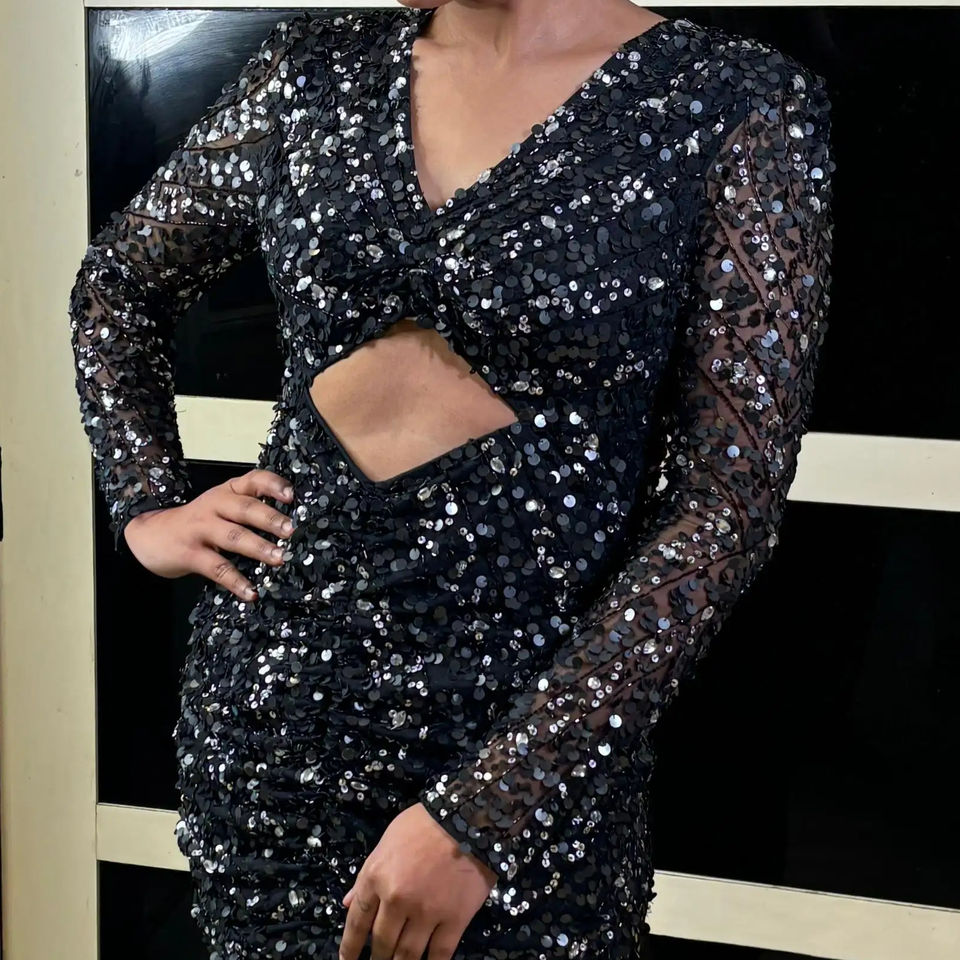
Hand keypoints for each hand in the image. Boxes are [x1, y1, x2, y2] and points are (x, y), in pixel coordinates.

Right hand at [122, 468, 295, 599]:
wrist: (148, 534)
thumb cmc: (197, 521)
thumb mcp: (221, 506)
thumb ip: (249, 508)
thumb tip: (290, 526)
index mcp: (227, 491)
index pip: (253, 480)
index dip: (273, 485)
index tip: (292, 496)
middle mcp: (215, 506)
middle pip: (246, 509)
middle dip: (271, 519)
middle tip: (292, 531)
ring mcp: (201, 529)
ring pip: (233, 536)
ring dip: (259, 548)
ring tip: (280, 558)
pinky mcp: (190, 554)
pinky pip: (217, 568)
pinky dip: (236, 582)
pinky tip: (251, 593)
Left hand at [339, 802, 496, 959]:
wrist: (468, 816)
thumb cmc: (424, 823)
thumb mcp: (387, 841)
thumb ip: (367, 874)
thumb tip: (349, 903)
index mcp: (377, 877)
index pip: (357, 921)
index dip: (349, 947)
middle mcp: (396, 900)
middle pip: (381, 942)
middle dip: (377, 958)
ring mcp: (426, 913)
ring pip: (407, 955)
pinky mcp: (454, 920)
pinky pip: (440, 955)